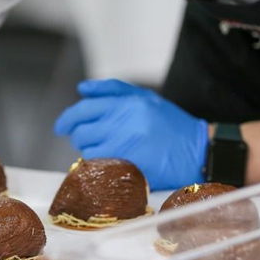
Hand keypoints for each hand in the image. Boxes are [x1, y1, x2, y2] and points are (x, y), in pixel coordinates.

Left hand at [54, 79, 207, 189]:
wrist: (199, 151)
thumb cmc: (171, 124)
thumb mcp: (145, 97)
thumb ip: (112, 90)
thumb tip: (81, 90)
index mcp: (127, 104)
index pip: (84, 109)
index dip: (67, 119)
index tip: (60, 127)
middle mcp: (124, 124)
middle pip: (81, 133)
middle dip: (81, 137)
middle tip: (90, 140)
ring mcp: (126, 147)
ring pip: (88, 152)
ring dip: (92, 153)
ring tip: (108, 151)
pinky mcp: (130, 168)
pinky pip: (100, 169)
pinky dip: (101, 167)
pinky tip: (112, 164)